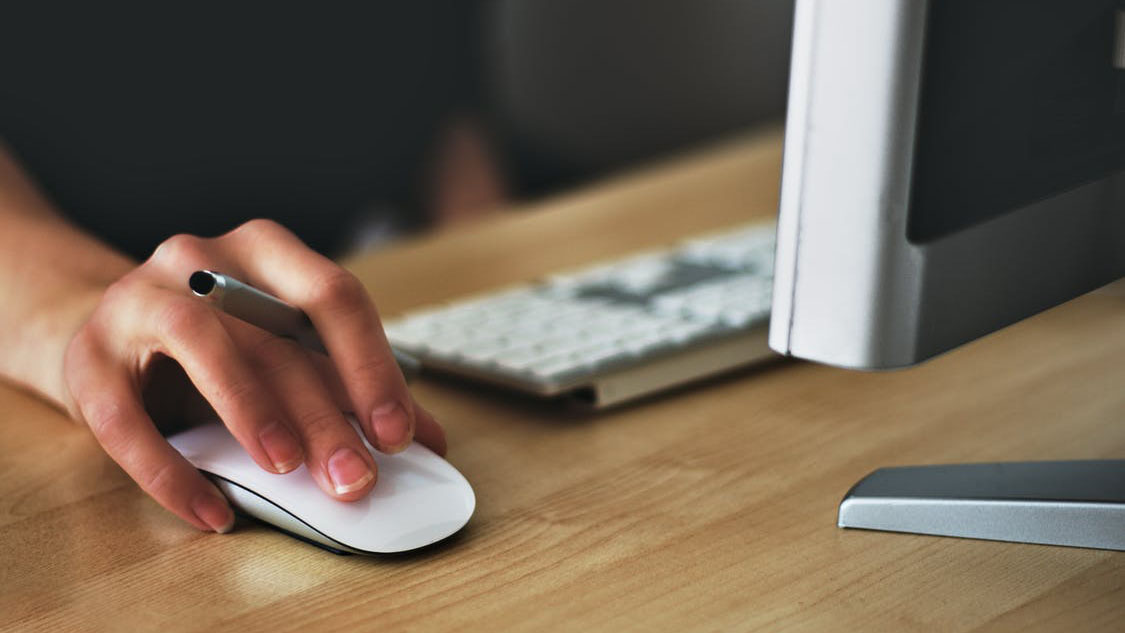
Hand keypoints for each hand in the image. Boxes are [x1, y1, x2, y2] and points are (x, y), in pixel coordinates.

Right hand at [63, 219, 445, 532]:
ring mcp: (137, 300)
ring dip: (251, 409)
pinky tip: (212, 511)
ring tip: (286, 468)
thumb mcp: (287, 353)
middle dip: (323, 413)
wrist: (109, 334)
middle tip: (354, 476)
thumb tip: (429, 439)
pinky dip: (171, 471)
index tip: (398, 433)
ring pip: (200, 343)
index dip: (370, 366)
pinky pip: (124, 418)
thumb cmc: (218, 344)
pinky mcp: (87, 357)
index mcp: (266, 252)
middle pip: (274, 333)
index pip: (333, 296)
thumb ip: (351, 388)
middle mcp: (201, 259)